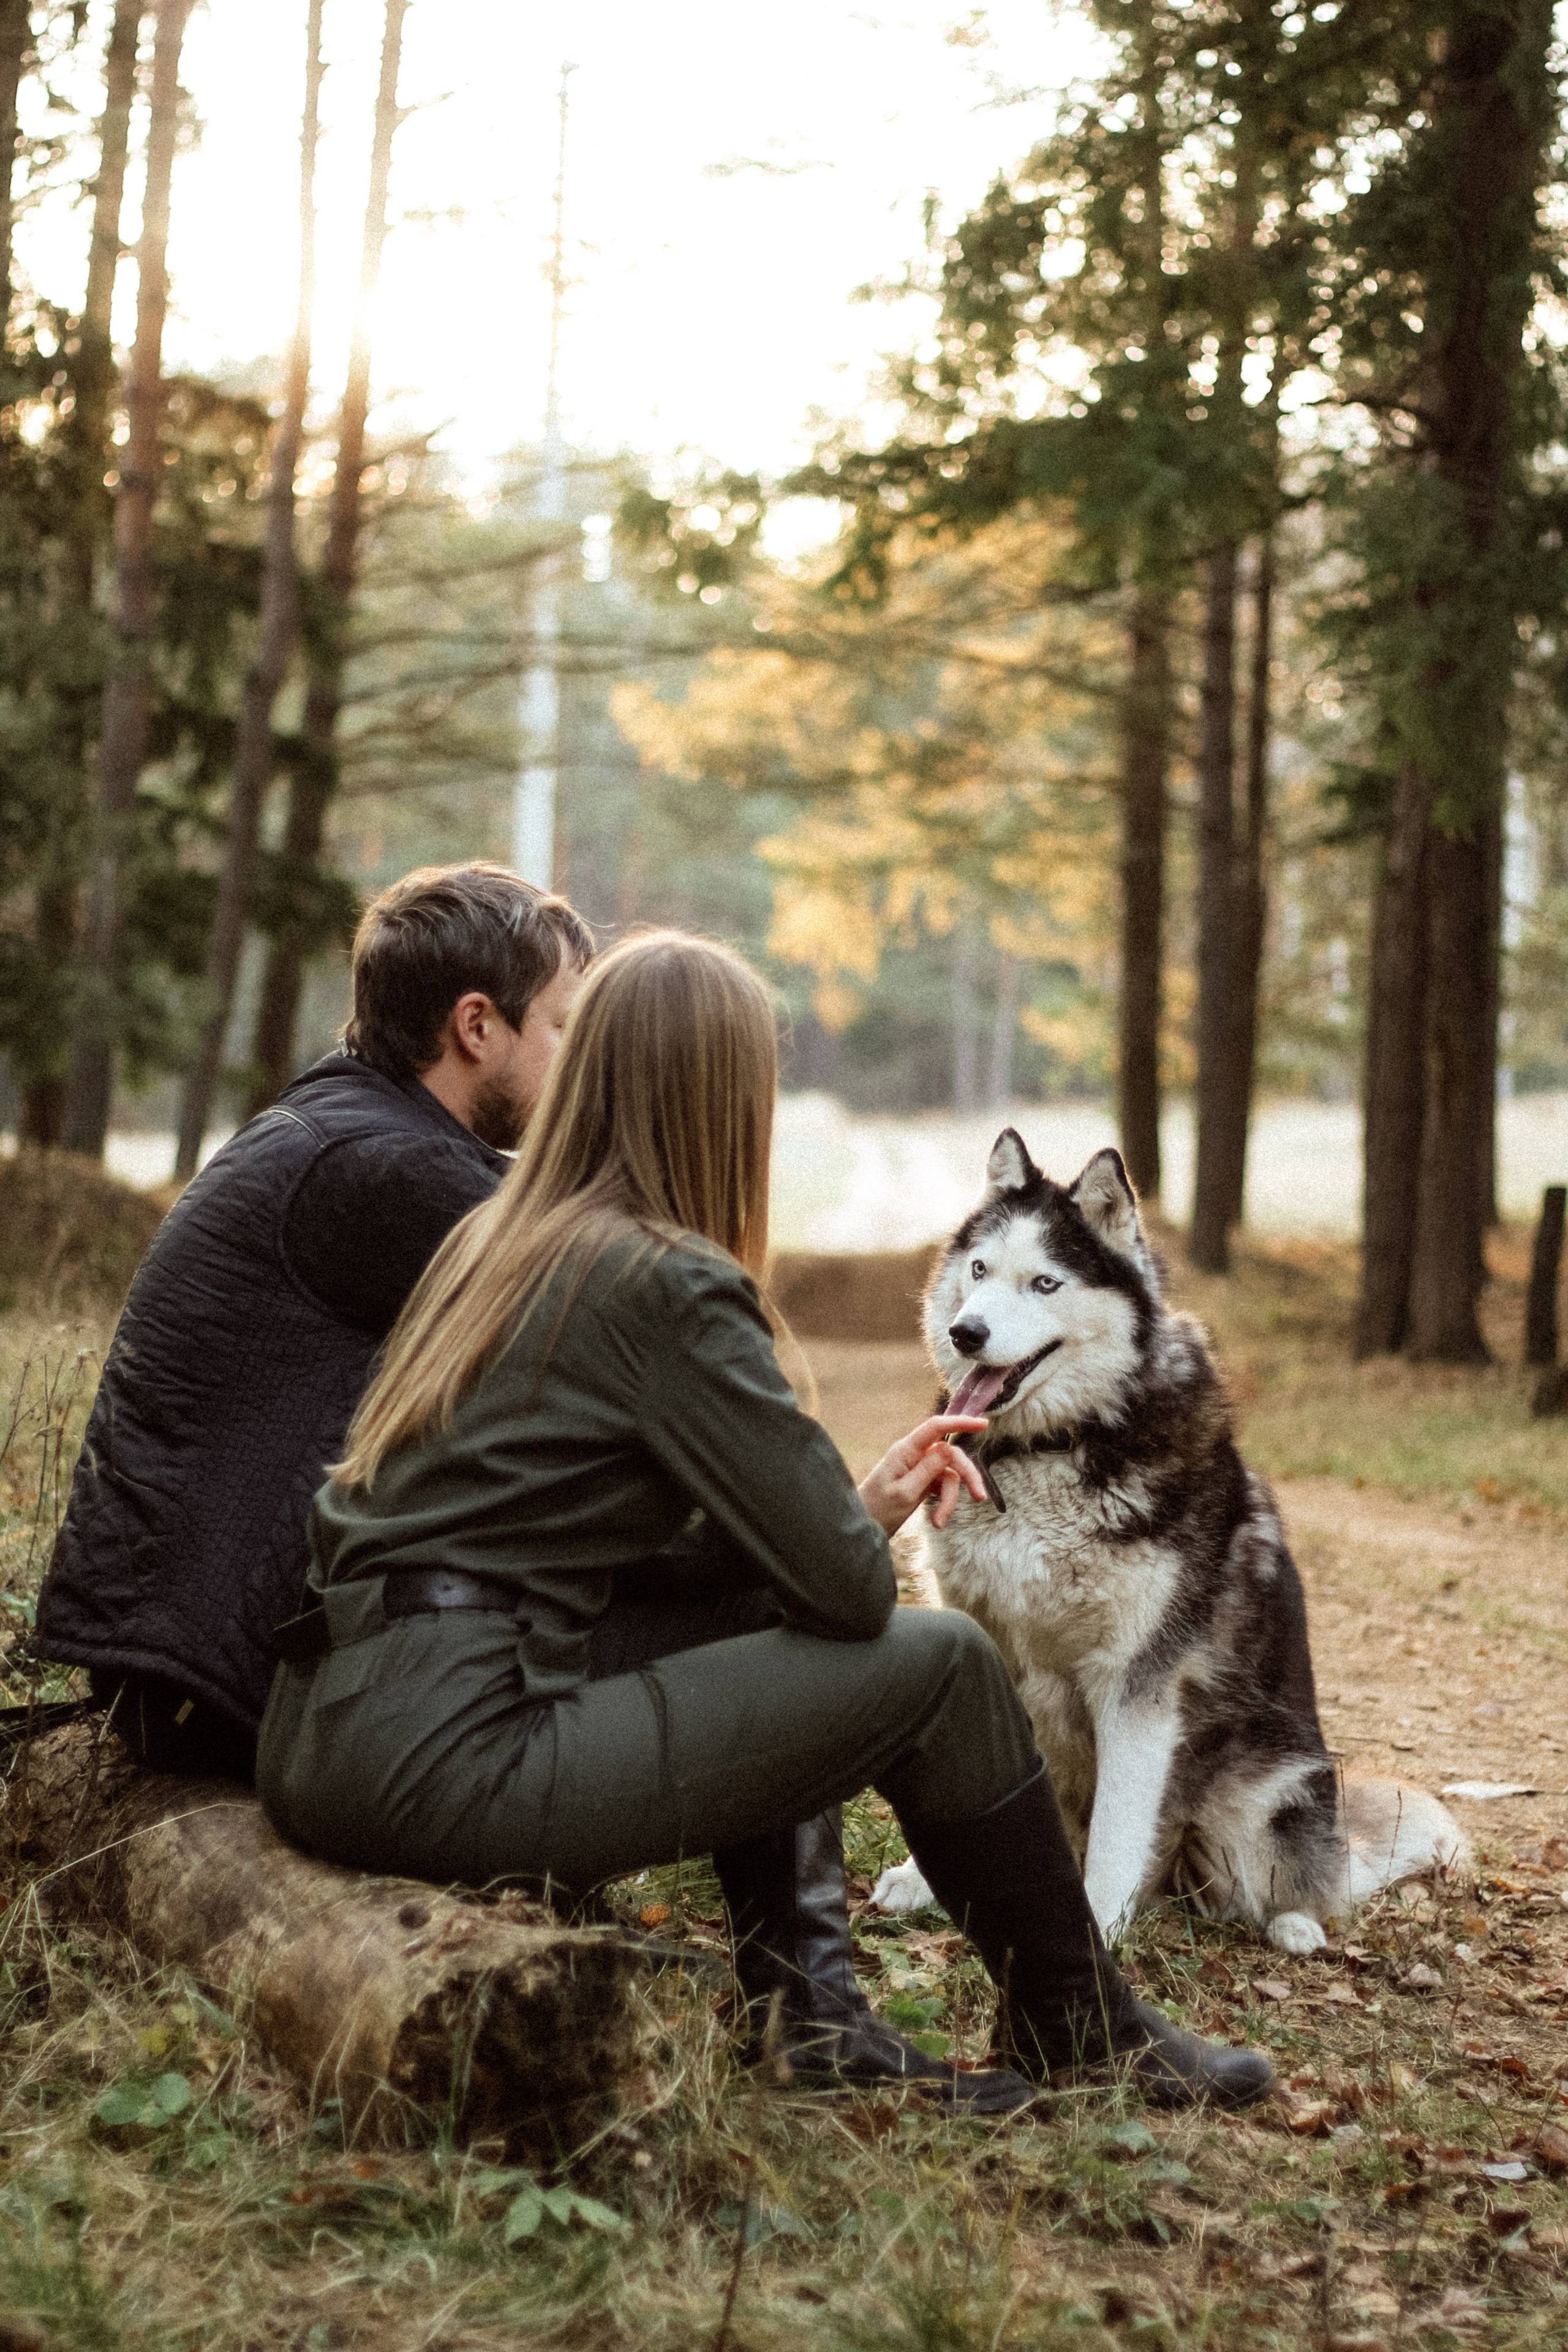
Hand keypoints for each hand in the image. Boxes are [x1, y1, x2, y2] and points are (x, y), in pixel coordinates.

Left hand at [857, 1414, 989, 1535]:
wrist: (864, 1527)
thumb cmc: (878, 1509)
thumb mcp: (905, 1492)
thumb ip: (928, 1469)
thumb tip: (948, 1447)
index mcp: (906, 1451)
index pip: (936, 1427)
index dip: (960, 1422)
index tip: (984, 1425)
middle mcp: (914, 1455)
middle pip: (950, 1455)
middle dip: (966, 1475)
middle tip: (979, 1497)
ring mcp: (919, 1469)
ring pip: (949, 1475)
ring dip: (950, 1500)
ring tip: (939, 1523)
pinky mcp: (922, 1482)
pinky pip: (943, 1487)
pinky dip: (944, 1504)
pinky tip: (937, 1522)